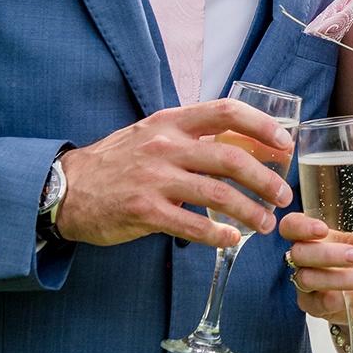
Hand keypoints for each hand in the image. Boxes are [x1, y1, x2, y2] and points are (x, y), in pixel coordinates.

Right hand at [56, 99, 294, 248]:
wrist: (68, 187)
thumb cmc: (119, 161)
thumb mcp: (153, 134)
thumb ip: (191, 135)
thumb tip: (241, 141)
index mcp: (171, 122)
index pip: (226, 112)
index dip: (261, 126)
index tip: (285, 144)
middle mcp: (166, 146)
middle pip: (231, 158)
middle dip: (266, 180)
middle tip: (283, 196)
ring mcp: (154, 179)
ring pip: (217, 194)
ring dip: (250, 212)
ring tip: (265, 224)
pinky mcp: (144, 211)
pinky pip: (191, 225)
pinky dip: (217, 234)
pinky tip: (231, 240)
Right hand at [282, 210, 352, 326]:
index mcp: (315, 234)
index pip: (292, 225)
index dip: (302, 226)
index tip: (322, 229)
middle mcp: (305, 256)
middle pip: (299, 252)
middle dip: (327, 254)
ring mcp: (306, 281)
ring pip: (307, 278)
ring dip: (336, 278)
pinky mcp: (312, 304)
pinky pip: (313, 302)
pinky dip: (328, 299)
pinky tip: (345, 298)